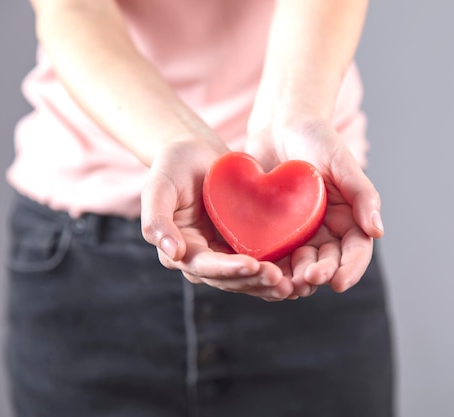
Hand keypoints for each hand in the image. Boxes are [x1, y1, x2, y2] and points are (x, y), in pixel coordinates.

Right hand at [141, 137, 293, 300]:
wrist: (196, 151)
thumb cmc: (173, 164)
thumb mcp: (157, 185)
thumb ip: (156, 219)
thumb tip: (174, 254)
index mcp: (181, 249)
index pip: (205, 267)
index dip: (228, 269)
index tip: (253, 265)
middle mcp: (204, 258)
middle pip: (229, 279)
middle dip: (253, 281)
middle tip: (280, 279)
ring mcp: (225, 253)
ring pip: (247, 278)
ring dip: (268, 285)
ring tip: (292, 285)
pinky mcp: (244, 244)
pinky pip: (262, 262)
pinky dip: (278, 270)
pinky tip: (297, 275)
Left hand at [245, 117, 383, 294]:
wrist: (279, 125)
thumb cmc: (316, 138)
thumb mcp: (342, 162)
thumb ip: (362, 195)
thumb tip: (377, 231)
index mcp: (347, 218)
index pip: (354, 251)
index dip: (349, 269)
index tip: (338, 283)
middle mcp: (324, 230)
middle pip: (327, 261)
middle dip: (320, 274)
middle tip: (308, 279)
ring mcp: (296, 232)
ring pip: (299, 264)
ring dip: (295, 277)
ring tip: (287, 285)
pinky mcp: (270, 230)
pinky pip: (272, 253)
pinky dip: (271, 266)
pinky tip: (264, 273)